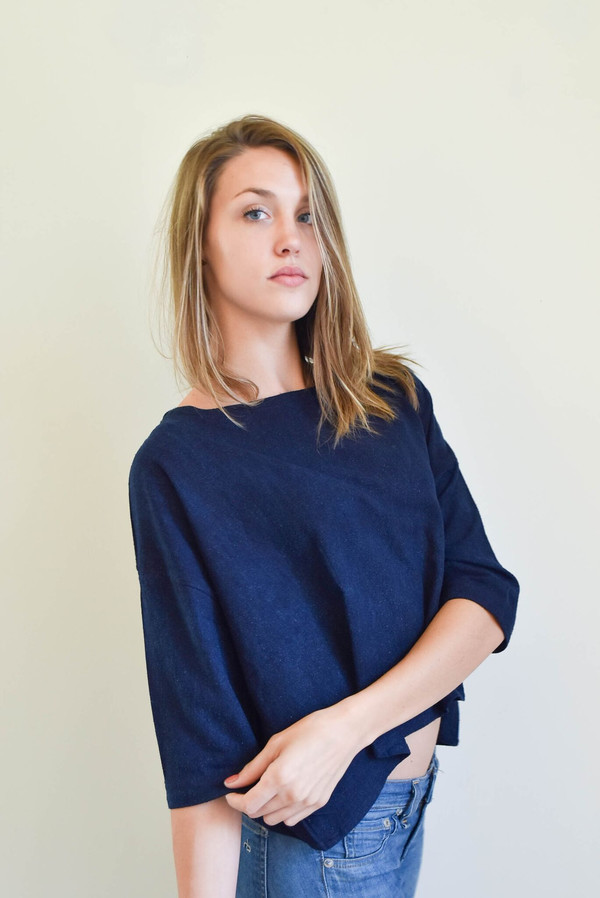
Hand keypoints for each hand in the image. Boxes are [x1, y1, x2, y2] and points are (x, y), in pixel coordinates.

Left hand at [222, 704, 360, 826]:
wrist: (344, 732)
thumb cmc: (309, 730)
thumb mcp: (276, 743)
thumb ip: (252, 767)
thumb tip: (230, 783)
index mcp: (279, 778)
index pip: (248, 805)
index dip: (234, 802)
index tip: (231, 793)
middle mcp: (292, 795)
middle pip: (259, 814)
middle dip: (248, 803)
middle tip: (248, 787)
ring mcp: (307, 802)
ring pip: (274, 820)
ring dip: (265, 809)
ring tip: (267, 789)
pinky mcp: (318, 803)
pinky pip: (292, 819)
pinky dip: (283, 812)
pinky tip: (284, 793)